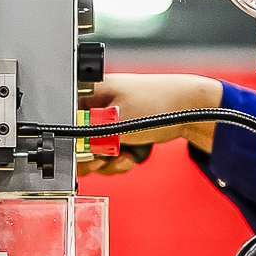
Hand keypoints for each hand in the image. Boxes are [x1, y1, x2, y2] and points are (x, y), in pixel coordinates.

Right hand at [77, 73, 223, 174]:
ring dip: (109, 162)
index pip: (64, 123)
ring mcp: (108, 120)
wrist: (191, 108)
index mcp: (87, 93)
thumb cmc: (159, 103)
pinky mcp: (121, 132)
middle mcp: (95, 106)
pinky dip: (120, 160)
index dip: (72, 143)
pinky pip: (110, 154)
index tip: (87, 153)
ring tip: (125, 155)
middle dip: (94, 158)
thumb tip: (70, 149)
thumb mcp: (115, 123)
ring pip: (94, 153)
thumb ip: (88, 138)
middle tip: (106, 158)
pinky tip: (131, 155)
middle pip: (77, 143)